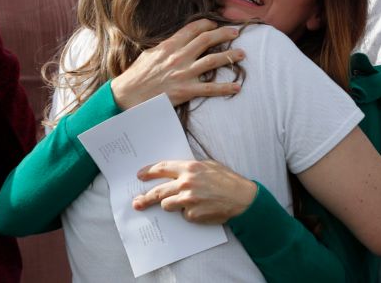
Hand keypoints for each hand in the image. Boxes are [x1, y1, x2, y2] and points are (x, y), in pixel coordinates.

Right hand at [110, 19, 244, 109]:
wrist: (128, 96)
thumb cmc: (136, 76)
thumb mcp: (149, 54)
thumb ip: (165, 47)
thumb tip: (176, 42)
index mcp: (168, 45)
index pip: (192, 29)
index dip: (207, 24)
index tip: (215, 23)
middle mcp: (178, 56)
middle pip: (206, 40)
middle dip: (224, 33)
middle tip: (236, 32)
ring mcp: (183, 73)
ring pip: (213, 60)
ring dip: (230, 56)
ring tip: (242, 54)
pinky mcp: (186, 91)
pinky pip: (210, 88)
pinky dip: (225, 87)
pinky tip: (237, 86)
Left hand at [132, 160, 257, 223]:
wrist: (243, 199)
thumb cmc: (227, 180)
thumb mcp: (209, 166)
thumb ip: (190, 168)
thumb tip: (173, 172)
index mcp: (189, 168)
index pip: (162, 168)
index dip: (148, 172)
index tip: (140, 175)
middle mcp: (186, 183)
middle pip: (158, 192)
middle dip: (145, 198)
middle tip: (137, 202)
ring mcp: (189, 200)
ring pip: (167, 205)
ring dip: (170, 205)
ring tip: (181, 203)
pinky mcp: (193, 214)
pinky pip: (183, 215)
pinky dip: (189, 213)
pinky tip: (200, 209)